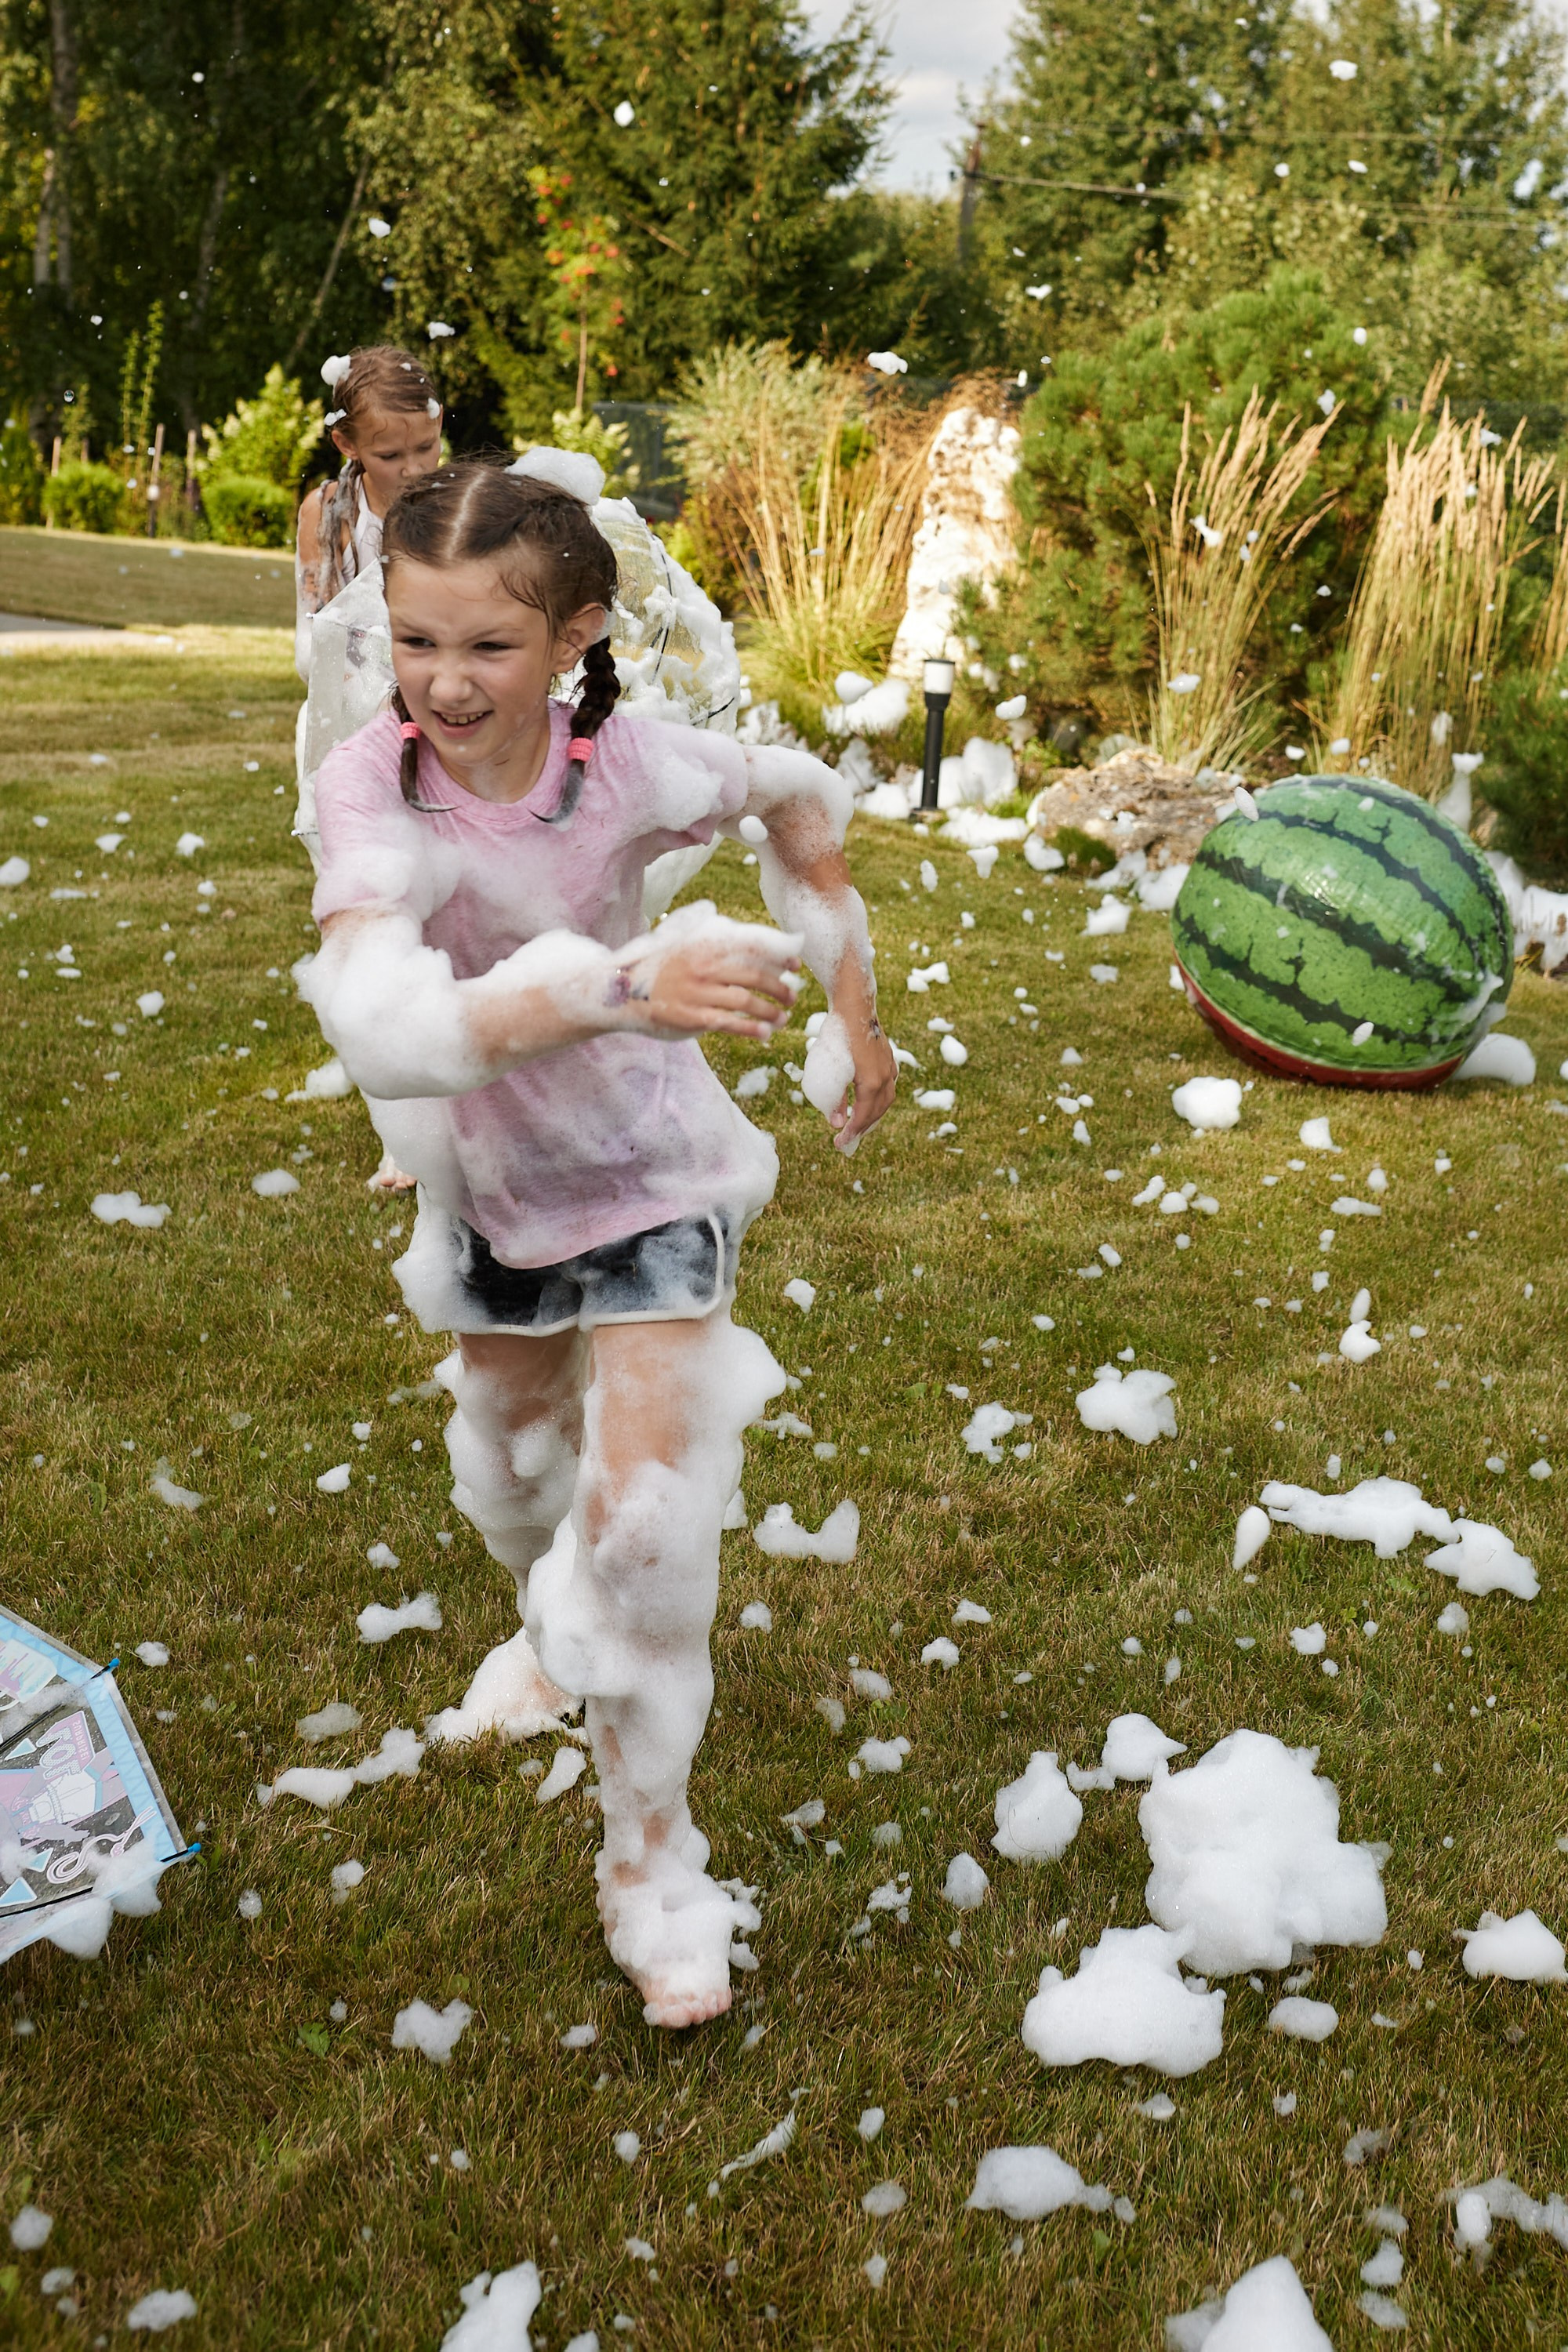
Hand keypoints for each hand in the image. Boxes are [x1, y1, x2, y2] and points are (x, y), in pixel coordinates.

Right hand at [621, 925, 800, 1040]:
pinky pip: (729, 1022)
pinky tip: (764, 1033)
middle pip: (755, 975)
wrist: (620, 992)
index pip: (752, 946)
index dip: (779, 956)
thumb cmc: (661, 969)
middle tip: (792, 997)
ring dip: (771, 1011)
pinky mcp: (691, 1017)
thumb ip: (715, 943)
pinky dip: (752, 1029)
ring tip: (782, 1018)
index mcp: (705, 944)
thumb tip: (756, 947)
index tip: (795, 967)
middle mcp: (703, 965)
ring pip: (746, 1001)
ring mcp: (697, 992)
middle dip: (780, 988)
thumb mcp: (684, 945)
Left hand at [828, 1023, 897, 1153]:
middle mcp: (886, 1077)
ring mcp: (889, 1066)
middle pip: (878, 1112)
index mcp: (872, 1083)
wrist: (854, 1005)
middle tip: (847, 1139)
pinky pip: (888, 1086)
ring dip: (873, 1115)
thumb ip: (834, 1098)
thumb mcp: (829, 1070)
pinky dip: (879, 1100)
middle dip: (863, 1128)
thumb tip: (837, 1123)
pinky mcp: (887, 1057)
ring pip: (886, 1100)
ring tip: (859, 1124)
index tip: (839, 1144)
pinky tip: (870, 1100)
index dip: (852, 1132)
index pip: (863, 1117)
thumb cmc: (837, 1035)